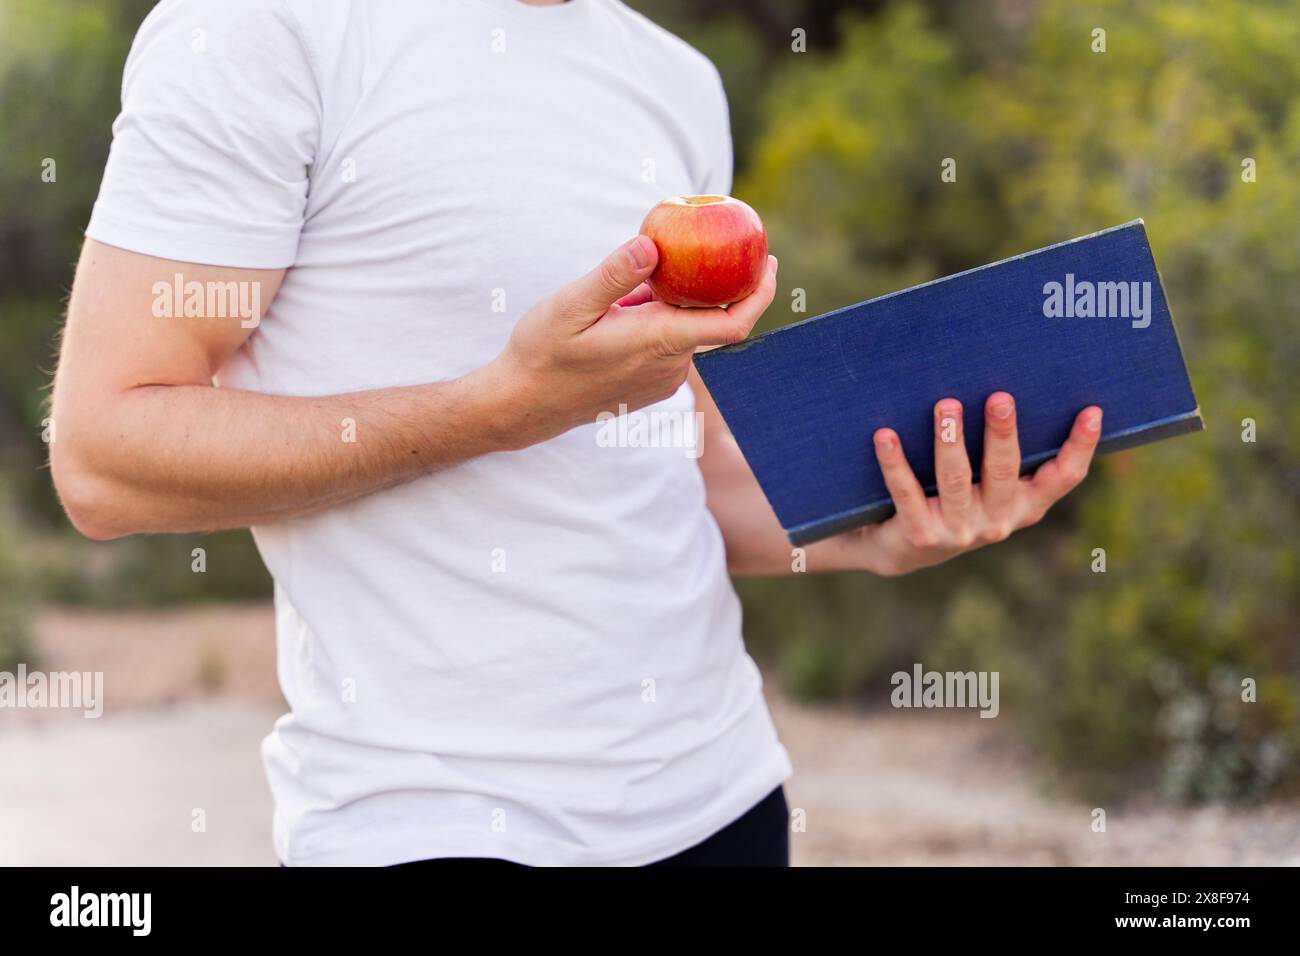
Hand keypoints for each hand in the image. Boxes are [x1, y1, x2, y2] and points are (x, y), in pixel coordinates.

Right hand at [482, 236, 778, 448]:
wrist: (524, 404)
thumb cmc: (542, 353)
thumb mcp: (570, 306)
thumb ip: (613, 276)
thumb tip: (652, 244)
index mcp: (658, 342)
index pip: (733, 324)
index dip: (759, 294)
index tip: (767, 262)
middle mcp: (670, 365)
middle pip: (711, 319)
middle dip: (714, 283)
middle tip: (712, 241)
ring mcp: (663, 379)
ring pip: (686, 329)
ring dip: (676, 301)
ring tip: (645, 274)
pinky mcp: (653, 385)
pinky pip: (670, 344)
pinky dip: (663, 318)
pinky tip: (631, 303)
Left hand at [837, 393, 1101, 575]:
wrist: (900, 549)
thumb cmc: (952, 497)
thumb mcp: (986, 482)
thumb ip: (1002, 450)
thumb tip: (1009, 382)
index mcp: (1024, 505)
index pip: (1063, 478)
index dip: (1080, 447)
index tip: (1092, 411)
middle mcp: (998, 522)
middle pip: (1004, 471)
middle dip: (1002, 433)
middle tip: (1001, 397)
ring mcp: (959, 531)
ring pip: (956, 479)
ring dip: (950, 441)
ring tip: (946, 405)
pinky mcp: (921, 535)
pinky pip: (907, 492)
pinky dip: (895, 462)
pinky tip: (885, 436)